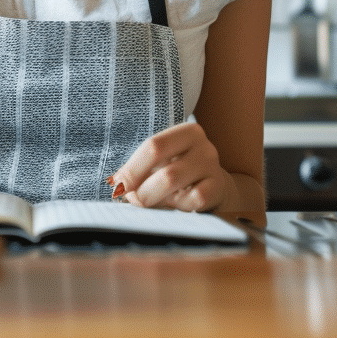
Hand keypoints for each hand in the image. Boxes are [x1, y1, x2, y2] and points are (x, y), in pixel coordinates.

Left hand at [111, 121, 229, 212]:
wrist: (214, 187)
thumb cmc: (179, 172)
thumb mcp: (162, 164)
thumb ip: (140, 170)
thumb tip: (118, 184)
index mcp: (187, 132)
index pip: (153, 146)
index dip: (132, 169)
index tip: (117, 185)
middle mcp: (204, 146)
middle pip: (164, 169)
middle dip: (141, 190)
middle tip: (132, 199)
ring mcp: (213, 167)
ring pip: (175, 182)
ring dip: (154, 197)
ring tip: (148, 201)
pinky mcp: (219, 188)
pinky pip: (194, 199)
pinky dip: (179, 205)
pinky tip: (177, 204)